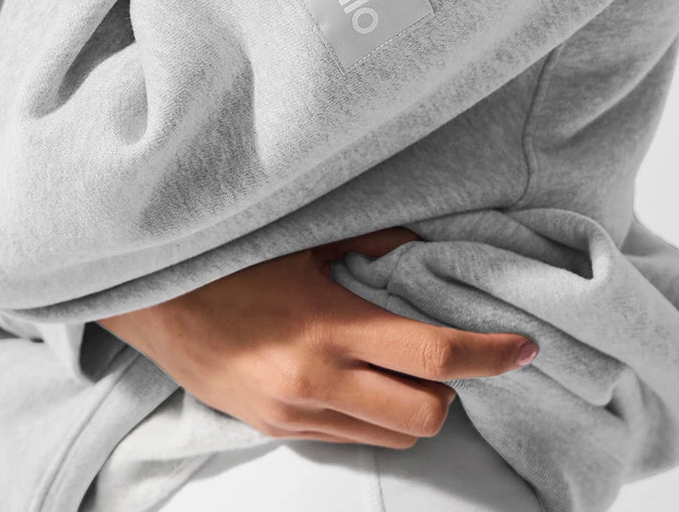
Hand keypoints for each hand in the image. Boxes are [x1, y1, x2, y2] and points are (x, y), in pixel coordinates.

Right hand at [96, 227, 535, 447]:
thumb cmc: (231, 259)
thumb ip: (374, 242)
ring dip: (415, 407)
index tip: (524, 346)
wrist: (154, 302)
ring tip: (403, 365)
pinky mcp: (277, 431)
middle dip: (453, 389)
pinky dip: (374, 415)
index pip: (434, 355)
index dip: (490, 354)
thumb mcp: (306, 240)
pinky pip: (350, 439)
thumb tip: (428, 249)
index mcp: (330, 327)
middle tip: (450, 352)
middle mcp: (318, 382)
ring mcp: (296, 414)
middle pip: (426, 414)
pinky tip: (361, 377)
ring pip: (393, 436)